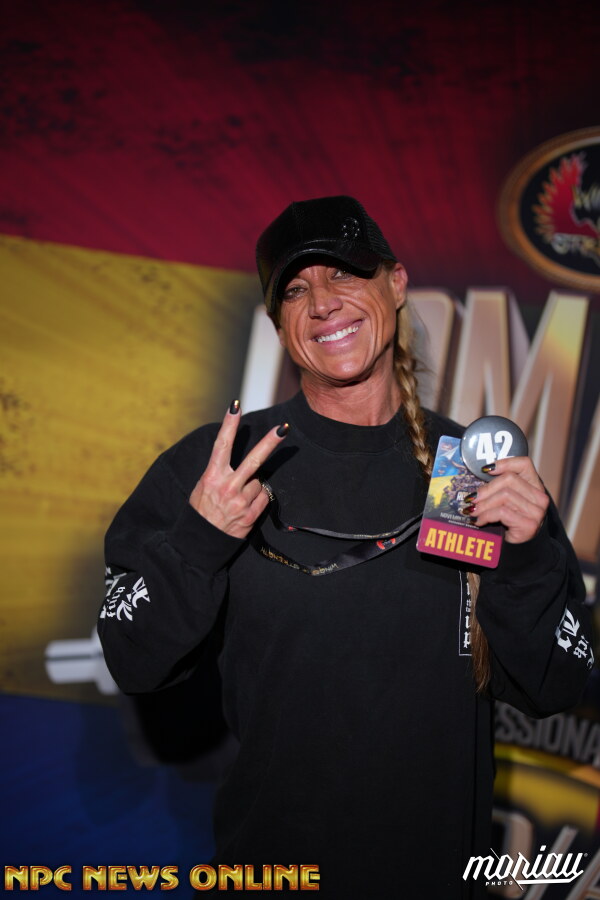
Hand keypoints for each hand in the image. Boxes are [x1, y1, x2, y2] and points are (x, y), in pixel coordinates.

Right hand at [189, 404, 288, 538]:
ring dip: (253, 487)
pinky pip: (263, 498)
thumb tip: (239, 461)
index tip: (235, 406)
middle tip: (284, 428)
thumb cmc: (201, 511)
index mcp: (212, 476)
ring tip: (238, 499)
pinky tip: (245, 508)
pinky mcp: (250, 516)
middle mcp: (227, 487)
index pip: (222, 445)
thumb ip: (219, 473)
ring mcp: (240, 502)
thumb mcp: (202, 487)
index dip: (229, 424)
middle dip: (270, 442)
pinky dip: (258, 500)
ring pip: (259, 483)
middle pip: (254, 460)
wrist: (199, 543)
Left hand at [466, 457, 548, 543]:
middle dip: (486, 489)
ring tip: (472, 511)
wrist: (518, 548)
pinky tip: (479, 521)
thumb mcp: (504, 501)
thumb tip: (474, 480)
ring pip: (504, 496)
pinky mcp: (529, 524)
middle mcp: (539, 496)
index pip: (524, 464)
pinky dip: (486, 516)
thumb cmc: (508, 522)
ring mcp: (536, 511)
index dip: (504, 463)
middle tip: (471, 499)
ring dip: (483, 505)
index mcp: (534, 485)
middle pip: (509, 480)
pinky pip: (502, 512)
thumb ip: (498, 488)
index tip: (485, 470)